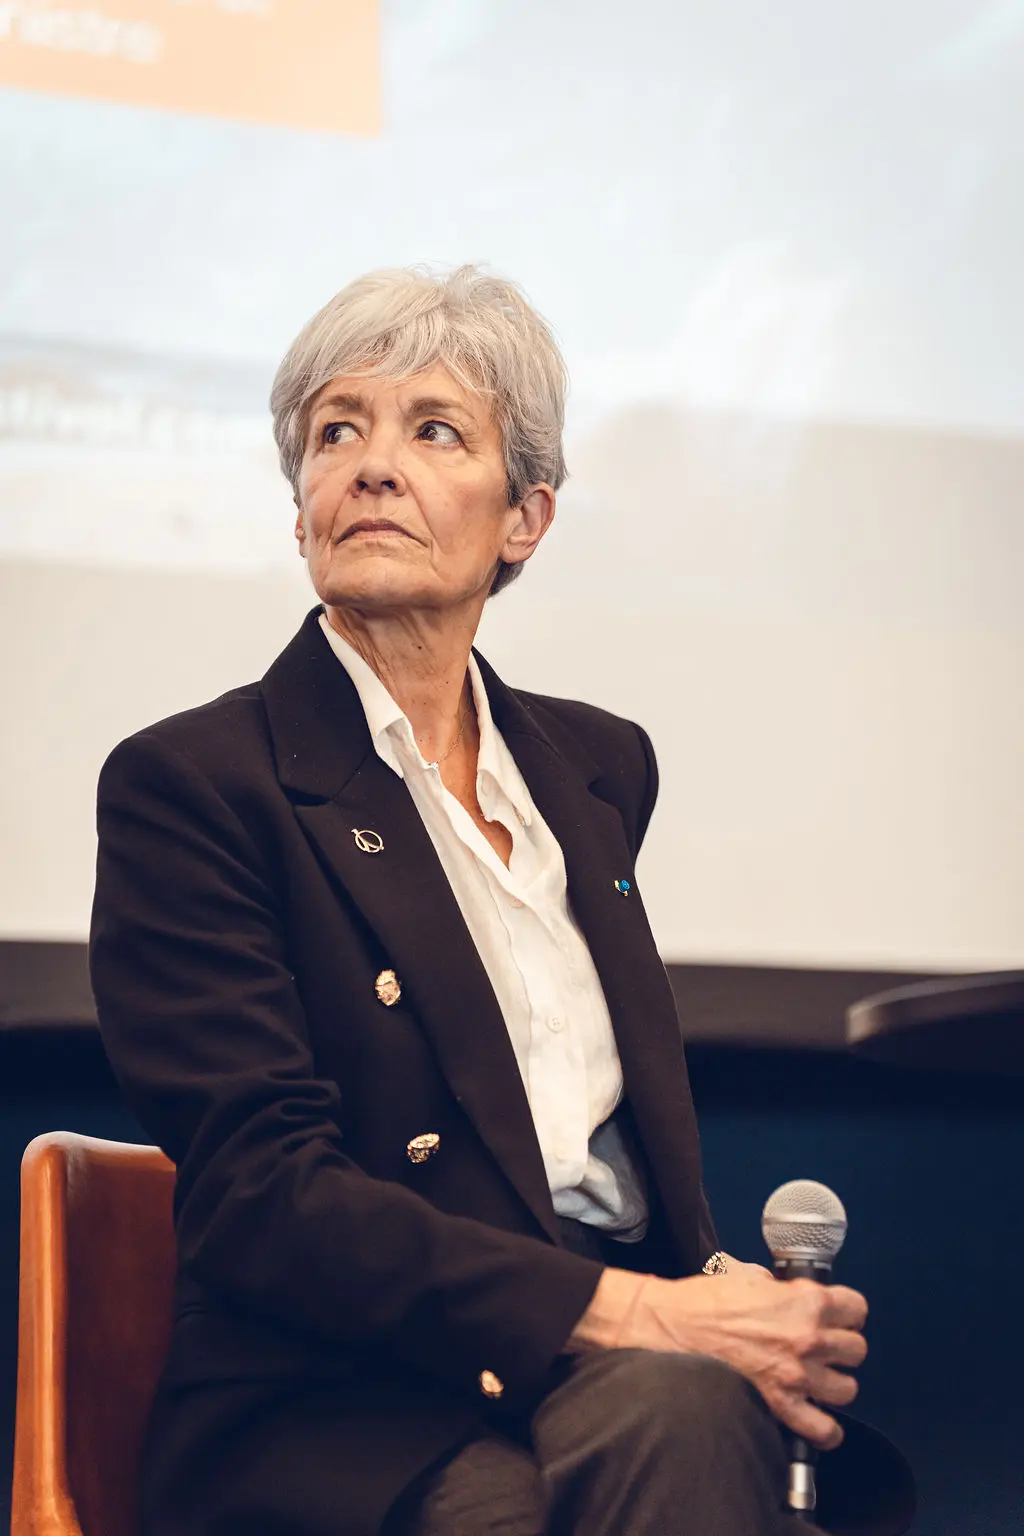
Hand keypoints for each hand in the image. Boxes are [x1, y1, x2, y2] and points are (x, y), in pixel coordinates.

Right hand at [620, 1265, 866, 1448]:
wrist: (670, 1327)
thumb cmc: (702, 1302)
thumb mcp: (748, 1276)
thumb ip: (780, 1287)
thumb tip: (789, 1294)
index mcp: (804, 1301)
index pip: (856, 1308)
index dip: (847, 1312)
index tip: (840, 1316)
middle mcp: (808, 1338)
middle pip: (856, 1349)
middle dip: (841, 1348)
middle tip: (824, 1347)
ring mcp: (796, 1375)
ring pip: (847, 1389)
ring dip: (833, 1384)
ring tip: (816, 1379)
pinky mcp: (780, 1405)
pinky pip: (824, 1429)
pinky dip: (825, 1429)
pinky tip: (816, 1419)